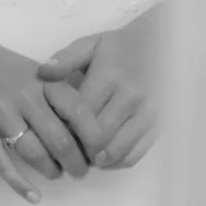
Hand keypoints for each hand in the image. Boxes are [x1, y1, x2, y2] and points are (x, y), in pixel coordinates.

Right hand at [0, 21, 93, 204]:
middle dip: (76, 163)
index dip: (94, 136)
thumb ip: (57, 91)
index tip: (100, 153)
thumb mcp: (32, 69)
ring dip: (50, 171)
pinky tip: (32, 195)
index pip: (79, 110)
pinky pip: (1, 162)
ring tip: (55, 173)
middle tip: (81, 172)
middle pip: (60, 139)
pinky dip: (19, 183)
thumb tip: (86, 126)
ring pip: (34, 153)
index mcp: (42, 79)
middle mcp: (24, 95)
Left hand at [36, 5, 160, 169]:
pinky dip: (116, 162)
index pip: (79, 113)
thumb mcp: (92, 44)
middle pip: (97, 136)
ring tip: (84, 154)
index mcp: (109, 75)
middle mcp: (130, 96)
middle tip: (66, 150)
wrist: (162, 45)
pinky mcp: (159, 125)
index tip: (54, 131)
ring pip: (115, 150)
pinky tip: (106, 155)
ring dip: (96, 158)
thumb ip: (66, 58)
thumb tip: (43, 74)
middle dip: (78, 147)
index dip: (63, 126)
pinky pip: (135, 154)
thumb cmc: (121, 47)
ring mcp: (148, 113)